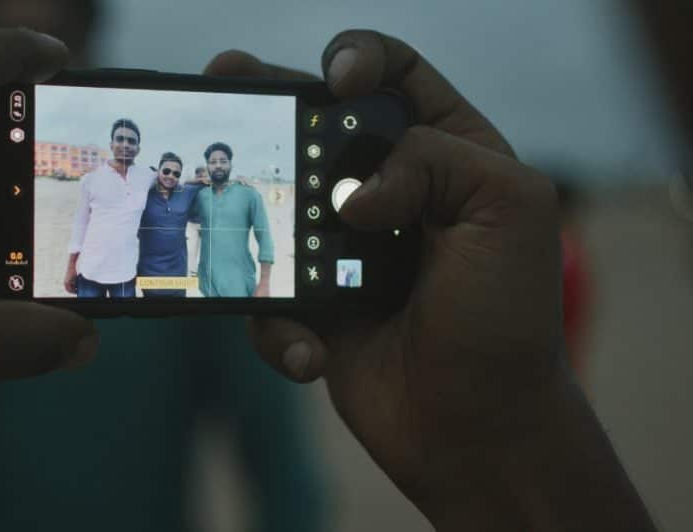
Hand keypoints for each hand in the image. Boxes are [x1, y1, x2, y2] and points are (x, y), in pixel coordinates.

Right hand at [209, 32, 651, 529]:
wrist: (477, 429)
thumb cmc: (507, 319)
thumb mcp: (508, 209)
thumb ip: (434, 160)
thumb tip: (350, 194)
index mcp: (448, 153)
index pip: (396, 78)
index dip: (359, 60)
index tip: (336, 82)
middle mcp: (392, 192)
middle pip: (318, 127)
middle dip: (272, 105)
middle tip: (224, 80)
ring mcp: (345, 248)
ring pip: (276, 204)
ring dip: (251, 218)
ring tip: (236, 231)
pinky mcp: (313, 302)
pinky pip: (268, 291)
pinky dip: (281, 325)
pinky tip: (311, 352)